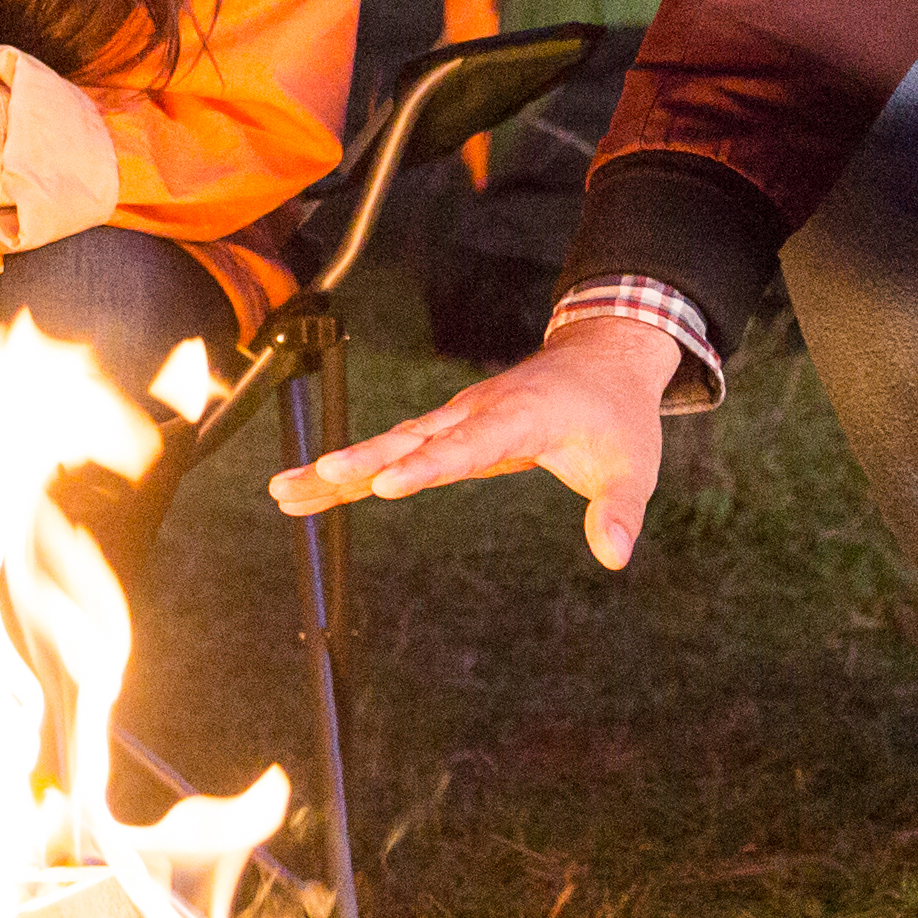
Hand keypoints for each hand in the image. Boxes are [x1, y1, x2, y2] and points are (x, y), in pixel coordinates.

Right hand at [271, 312, 678, 570]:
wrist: (601, 360)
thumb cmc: (617, 416)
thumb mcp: (633, 467)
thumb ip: (620, 512)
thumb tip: (615, 557)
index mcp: (520, 418)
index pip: (467, 446)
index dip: (426, 465)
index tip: (385, 484)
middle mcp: (477, 413)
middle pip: (408, 440)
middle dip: (357, 463)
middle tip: (309, 482)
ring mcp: (458, 419)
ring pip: (390, 443)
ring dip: (338, 467)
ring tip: (284, 492)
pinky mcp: (449, 429)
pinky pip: (396, 448)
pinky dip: (354, 468)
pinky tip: (314, 488)